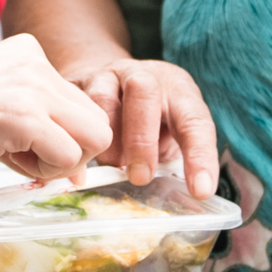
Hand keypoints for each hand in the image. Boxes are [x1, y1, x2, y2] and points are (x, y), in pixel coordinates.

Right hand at [0, 34, 111, 180]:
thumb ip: (36, 126)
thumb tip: (79, 169)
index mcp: (28, 52)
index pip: (78, 103)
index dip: (59, 135)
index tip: (25, 146)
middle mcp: (36, 62)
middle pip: (97, 120)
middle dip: (70, 151)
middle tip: (28, 159)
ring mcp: (32, 87)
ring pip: (95, 138)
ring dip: (61, 162)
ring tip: (18, 159)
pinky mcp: (22, 117)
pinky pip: (68, 157)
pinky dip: (44, 171)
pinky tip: (8, 160)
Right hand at [61, 53, 218, 197]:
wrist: (112, 81)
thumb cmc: (150, 116)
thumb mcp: (170, 129)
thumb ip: (172, 155)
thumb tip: (175, 195)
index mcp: (177, 90)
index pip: (194, 120)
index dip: (199, 156)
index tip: (200, 190)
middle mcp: (142, 76)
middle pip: (143, 92)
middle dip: (141, 140)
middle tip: (140, 177)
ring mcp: (107, 77)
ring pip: (102, 99)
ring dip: (107, 141)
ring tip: (111, 167)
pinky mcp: (76, 85)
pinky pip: (70, 109)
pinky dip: (75, 138)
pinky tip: (77, 161)